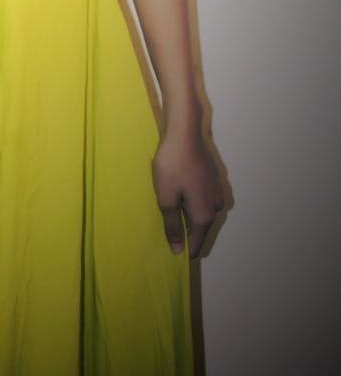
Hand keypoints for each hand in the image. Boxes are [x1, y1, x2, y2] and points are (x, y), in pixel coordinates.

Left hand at [152, 125, 225, 257]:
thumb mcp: (166, 197)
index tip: (172, 252)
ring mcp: (216, 189)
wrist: (184, 131)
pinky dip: (194, 200)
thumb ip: (172, 225)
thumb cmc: (172, 164)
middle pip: (201, 228)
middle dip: (187, 231)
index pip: (196, 242)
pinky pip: (204, 197)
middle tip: (169, 228)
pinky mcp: (212, 177)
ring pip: (204, 211)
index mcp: (204, 214)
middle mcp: (215, 205)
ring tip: (174, 208)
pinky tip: (182, 191)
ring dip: (191, 214)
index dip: (183, 248)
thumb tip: (178, 250)